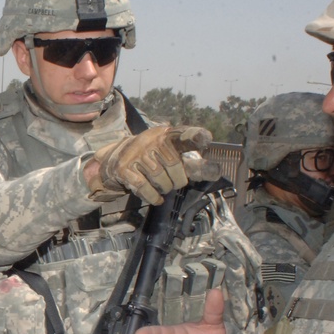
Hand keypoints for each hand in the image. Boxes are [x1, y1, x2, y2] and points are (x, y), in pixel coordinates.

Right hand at [88, 126, 212, 203]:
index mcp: (166, 135)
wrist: (117, 158)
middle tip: (174, 181)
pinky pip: (145, 188)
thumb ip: (193, 164)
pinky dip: (153, 196)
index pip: (183, 135)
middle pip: (174, 166)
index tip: (205, 140)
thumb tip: (216, 172)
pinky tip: (157, 198)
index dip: (195, 137)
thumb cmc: (153, 158)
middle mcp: (151, 141)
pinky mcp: (124, 168)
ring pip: (160, 179)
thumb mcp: (172, 156)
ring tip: (162, 186)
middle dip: (178, 180)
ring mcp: (136, 154)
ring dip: (165, 188)